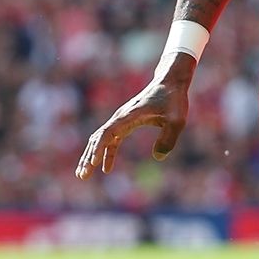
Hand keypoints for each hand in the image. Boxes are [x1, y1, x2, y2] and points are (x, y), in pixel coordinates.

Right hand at [75, 63, 191, 179]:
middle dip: (88, 157)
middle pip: (98, 138)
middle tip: (82, 175)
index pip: (108, 133)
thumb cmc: (174, 99)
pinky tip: (106, 168)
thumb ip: (169, 138)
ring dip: (92, 156)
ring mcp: (121, 120)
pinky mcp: (126, 123)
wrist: (169, 82)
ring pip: (101, 140)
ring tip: (84, 174)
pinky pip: (111, 139)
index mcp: (129, 116)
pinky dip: (106, 152)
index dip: (99, 148)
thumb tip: (158, 157)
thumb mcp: (177, 119)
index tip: (93, 163)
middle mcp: (120, 118)